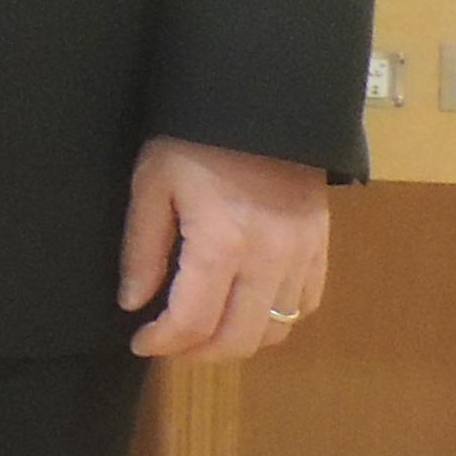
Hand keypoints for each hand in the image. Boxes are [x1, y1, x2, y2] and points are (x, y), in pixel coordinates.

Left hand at [121, 134, 330, 358]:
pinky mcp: (321, 246)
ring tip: (207, 330)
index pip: (192, 322)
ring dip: (238, 341)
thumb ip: (142, 249)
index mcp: (220, 244)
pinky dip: (277, 319)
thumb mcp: (152, 184)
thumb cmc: (194, 139)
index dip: (162, 344)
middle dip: (198, 353)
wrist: (259, 102)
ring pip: (276, 331)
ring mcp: (301, 256)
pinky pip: (305, 305)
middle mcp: (267, 260)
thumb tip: (134, 303)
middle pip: (238, 339)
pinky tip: (249, 307)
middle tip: (171, 344)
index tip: (141, 342)